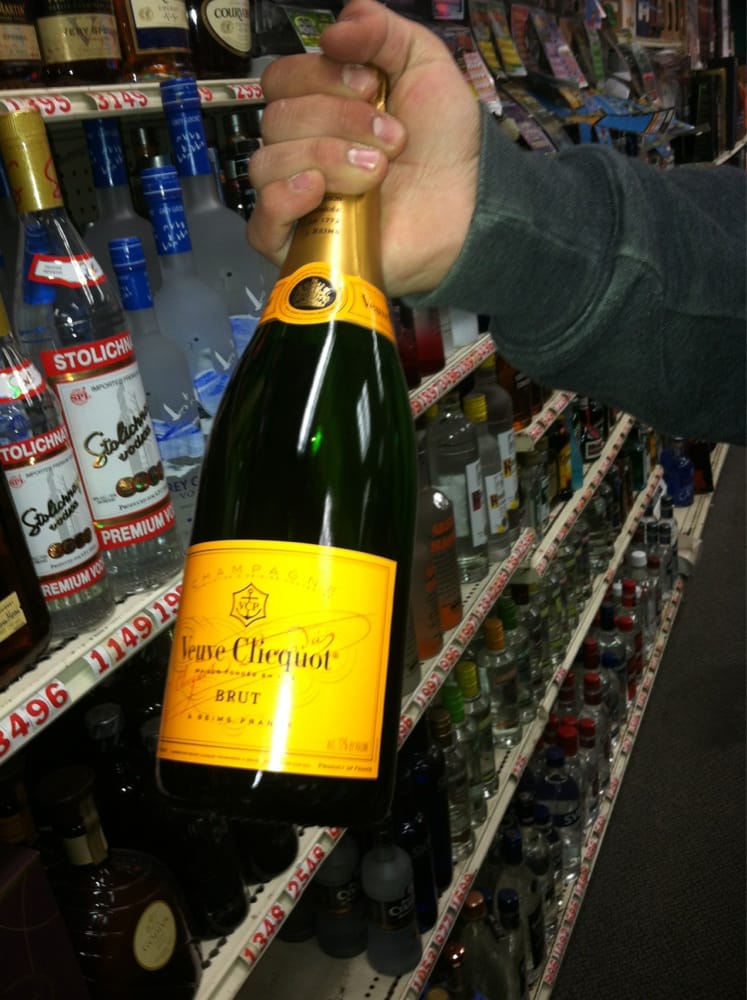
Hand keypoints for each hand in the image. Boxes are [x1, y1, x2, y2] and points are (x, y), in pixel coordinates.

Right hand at [247, 0, 480, 297]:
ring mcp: (299, 200)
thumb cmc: (446, 141)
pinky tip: (317, 191)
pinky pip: (260, 225)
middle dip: (338, 121)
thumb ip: (381, 30)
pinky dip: (281, 201)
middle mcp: (301, 150)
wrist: (470, 206)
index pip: (281, 79)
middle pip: (276, 119)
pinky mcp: (302, 245)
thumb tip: (332, 28)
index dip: (320, 76)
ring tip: (378, 173)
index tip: (371, 86)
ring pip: (268, 164)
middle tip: (392, 140)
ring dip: (326, 157)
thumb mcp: (424, 65)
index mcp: (319, 107)